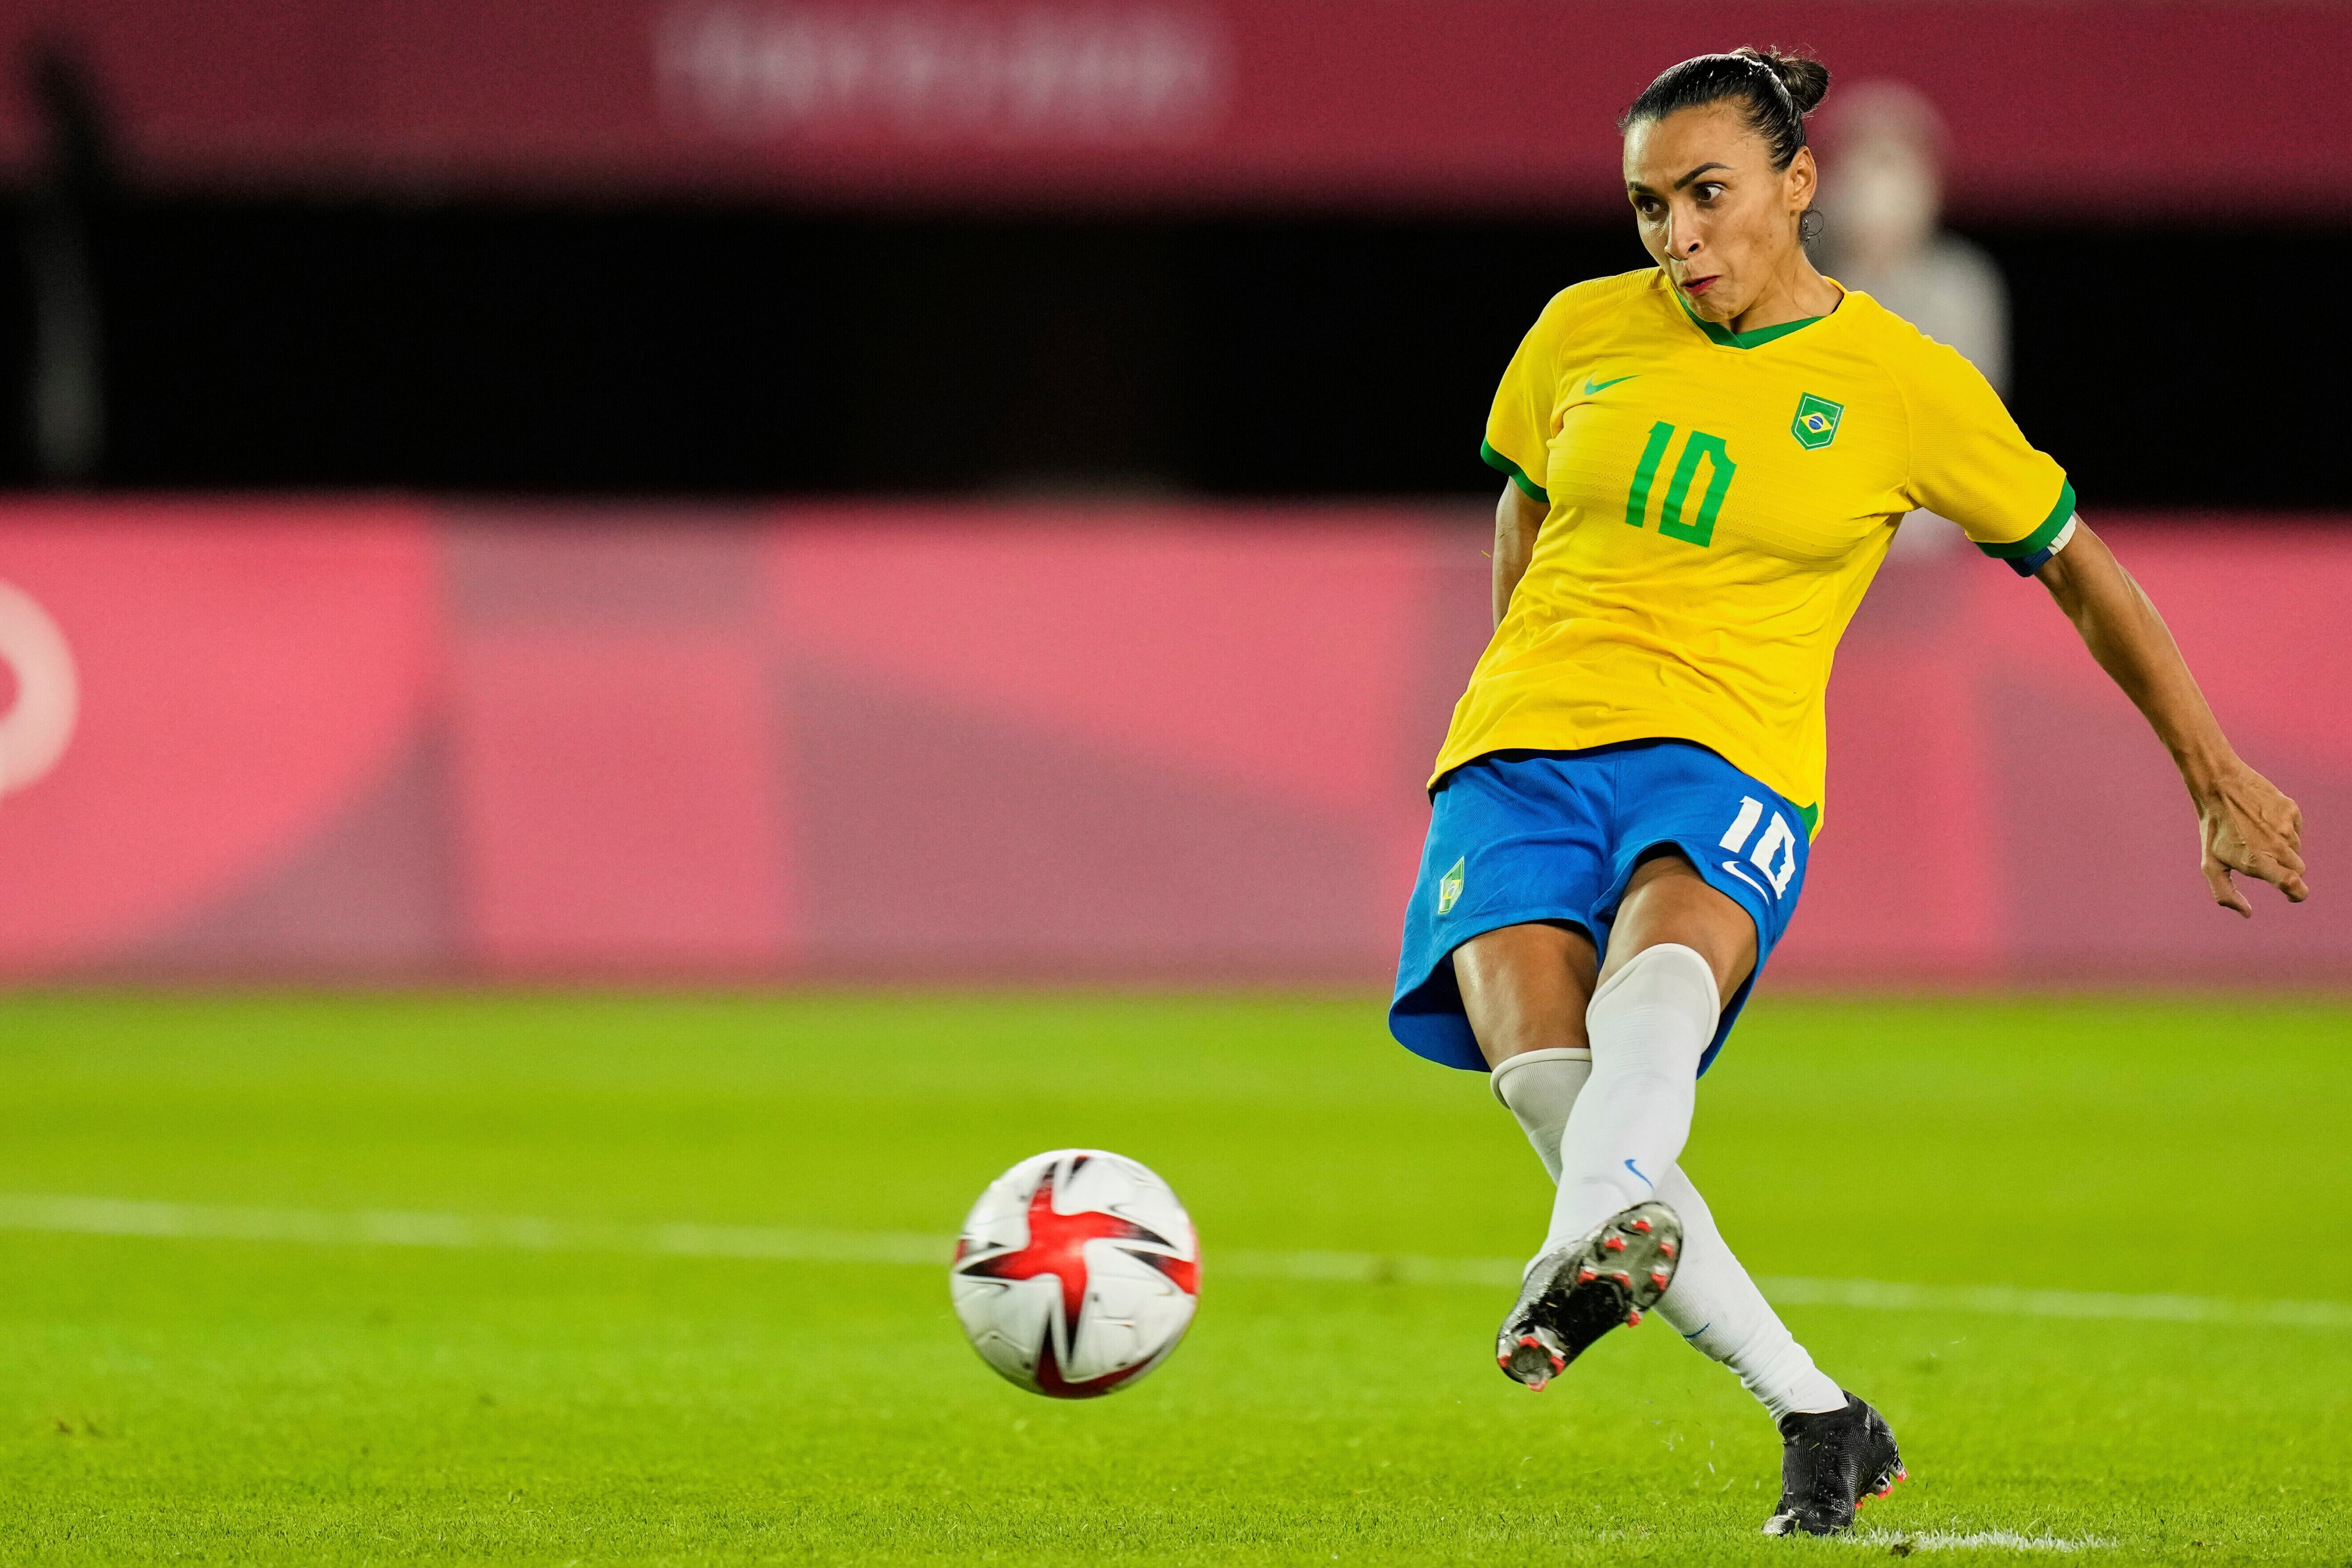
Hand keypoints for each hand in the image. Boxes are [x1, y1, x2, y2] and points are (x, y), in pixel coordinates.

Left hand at [2195, 759, 2306, 915]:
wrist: (2218, 785)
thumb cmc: (2214, 829)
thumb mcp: (2210, 864)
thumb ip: (2225, 893)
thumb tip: (2247, 913)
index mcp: (2258, 861)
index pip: (2292, 883)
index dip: (2297, 894)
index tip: (2292, 895)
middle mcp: (2276, 845)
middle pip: (2298, 870)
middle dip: (2286, 871)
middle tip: (2264, 859)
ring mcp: (2286, 826)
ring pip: (2296, 849)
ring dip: (2282, 849)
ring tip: (2257, 835)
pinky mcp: (2292, 810)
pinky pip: (2296, 830)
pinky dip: (2284, 831)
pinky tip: (2263, 821)